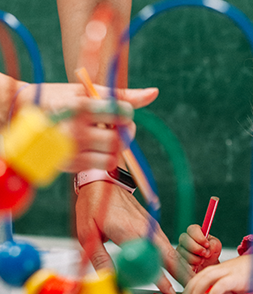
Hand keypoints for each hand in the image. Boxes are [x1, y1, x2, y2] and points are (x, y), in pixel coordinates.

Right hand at [16, 82, 158, 171]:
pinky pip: (105, 165)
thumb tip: (154, 93)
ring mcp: (72, 149)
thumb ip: (122, 94)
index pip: (123, 113)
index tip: (119, 111)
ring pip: (115, 154)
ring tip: (106, 135)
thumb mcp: (86, 90)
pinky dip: (108, 157)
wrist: (20, 115)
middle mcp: (76, 129)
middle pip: (121, 137)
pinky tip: (98, 147)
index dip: (126, 113)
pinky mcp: (71, 164)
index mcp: (81, 106)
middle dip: (126, 130)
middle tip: (117, 125)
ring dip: (117, 145)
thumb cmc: (61, 99)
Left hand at [76, 181, 194, 293]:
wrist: (104, 180)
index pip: (150, 259)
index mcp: (129, 232)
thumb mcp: (88, 233)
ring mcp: (151, 226)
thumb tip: (108, 279)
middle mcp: (145, 229)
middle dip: (181, 271)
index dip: (160, 277)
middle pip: (169, 254)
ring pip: (170, 248)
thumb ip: (100, 258)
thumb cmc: (95, 205)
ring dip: (180, 264)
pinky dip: (173, 256)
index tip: (168, 290)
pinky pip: (166, 243)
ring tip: (188, 280)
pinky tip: (177, 266)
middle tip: (190, 287)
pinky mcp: (152, 225)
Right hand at [176, 224, 221, 272]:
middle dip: (195, 247)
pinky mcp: (178, 260)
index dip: (199, 237)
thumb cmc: (211, 253)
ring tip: (202, 261)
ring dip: (194, 258)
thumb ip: (214, 245)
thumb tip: (207, 251)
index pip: (192, 229)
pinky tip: (195, 267)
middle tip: (204, 253)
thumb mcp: (216, 247)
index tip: (207, 245)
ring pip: (182, 252)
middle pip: (184, 238)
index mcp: (195, 233)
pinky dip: (190, 266)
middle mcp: (185, 240)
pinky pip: (180, 262)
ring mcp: (180, 250)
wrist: (208, 267)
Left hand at [181, 252, 252, 293]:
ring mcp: (227, 271)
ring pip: (203, 280)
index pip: (198, 278)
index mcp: (219, 269)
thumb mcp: (236, 283)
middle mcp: (220, 268)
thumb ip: (225, 290)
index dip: (189, 290)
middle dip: (188, 292)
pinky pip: (219, 286)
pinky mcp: (235, 277)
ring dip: (195, 293)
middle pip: (197, 278)